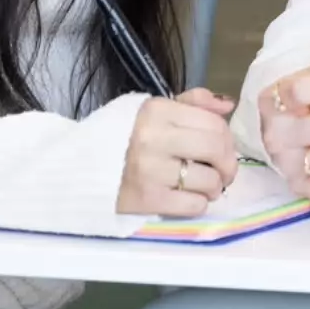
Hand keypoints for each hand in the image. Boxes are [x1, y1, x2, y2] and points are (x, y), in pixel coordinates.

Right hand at [116, 90, 238, 217]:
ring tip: (204, 186)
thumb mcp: (155, 111)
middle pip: (216, 150)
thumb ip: (193, 103)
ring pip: (209, 180)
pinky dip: (199, 203)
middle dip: (227, 164)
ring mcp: (150, 170)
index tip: (223, 148)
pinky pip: (194, 205)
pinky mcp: (146, 200)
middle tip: (223, 171)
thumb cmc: (125, 137)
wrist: (81, 169)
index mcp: (157, 111)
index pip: (214, 124)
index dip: (227, 139)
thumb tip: (227, 106)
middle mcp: (153, 138)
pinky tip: (188, 198)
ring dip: (214, 187)